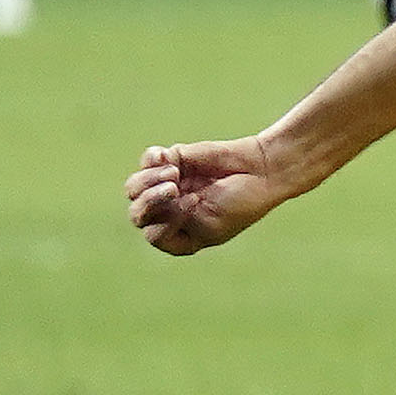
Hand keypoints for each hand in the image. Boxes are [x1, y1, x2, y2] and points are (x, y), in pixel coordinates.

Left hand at [125, 136, 307, 254]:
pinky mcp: (173, 161)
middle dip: (150, 201)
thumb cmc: (240, 203)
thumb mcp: (207, 224)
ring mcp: (168, 187)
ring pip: (134, 188)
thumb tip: (141, 195)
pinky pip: (147, 161)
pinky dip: (153, 160)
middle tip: (173, 189)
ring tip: (172, 173)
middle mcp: (170, 212)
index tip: (194, 204)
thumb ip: (170, 219)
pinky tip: (169, 159)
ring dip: (148, 181)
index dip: (164, 222)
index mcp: (181, 235)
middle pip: (137, 213)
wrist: (261, 169)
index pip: (153, 235)